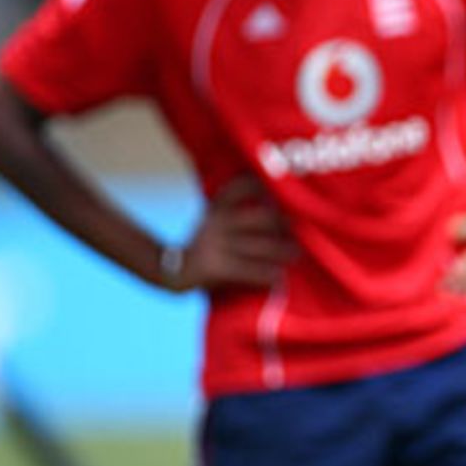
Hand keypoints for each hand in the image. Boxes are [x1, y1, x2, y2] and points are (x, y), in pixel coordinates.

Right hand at [168, 176, 297, 292]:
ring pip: (259, 246)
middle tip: (298, 228)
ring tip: (296, 253)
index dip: (260, 186)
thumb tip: (269, 203)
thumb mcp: (211, 222)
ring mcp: (216, 246)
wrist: (167, 272)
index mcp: (216, 210)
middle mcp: (217, 224)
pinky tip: (278, 279)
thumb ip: (231, 213)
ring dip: (282, 251)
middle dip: (282, 223)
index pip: (238, 188)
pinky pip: (249, 271)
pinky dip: (266, 275)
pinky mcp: (216, 268)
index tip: (278, 190)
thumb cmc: (200, 247)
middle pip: (260, 218)